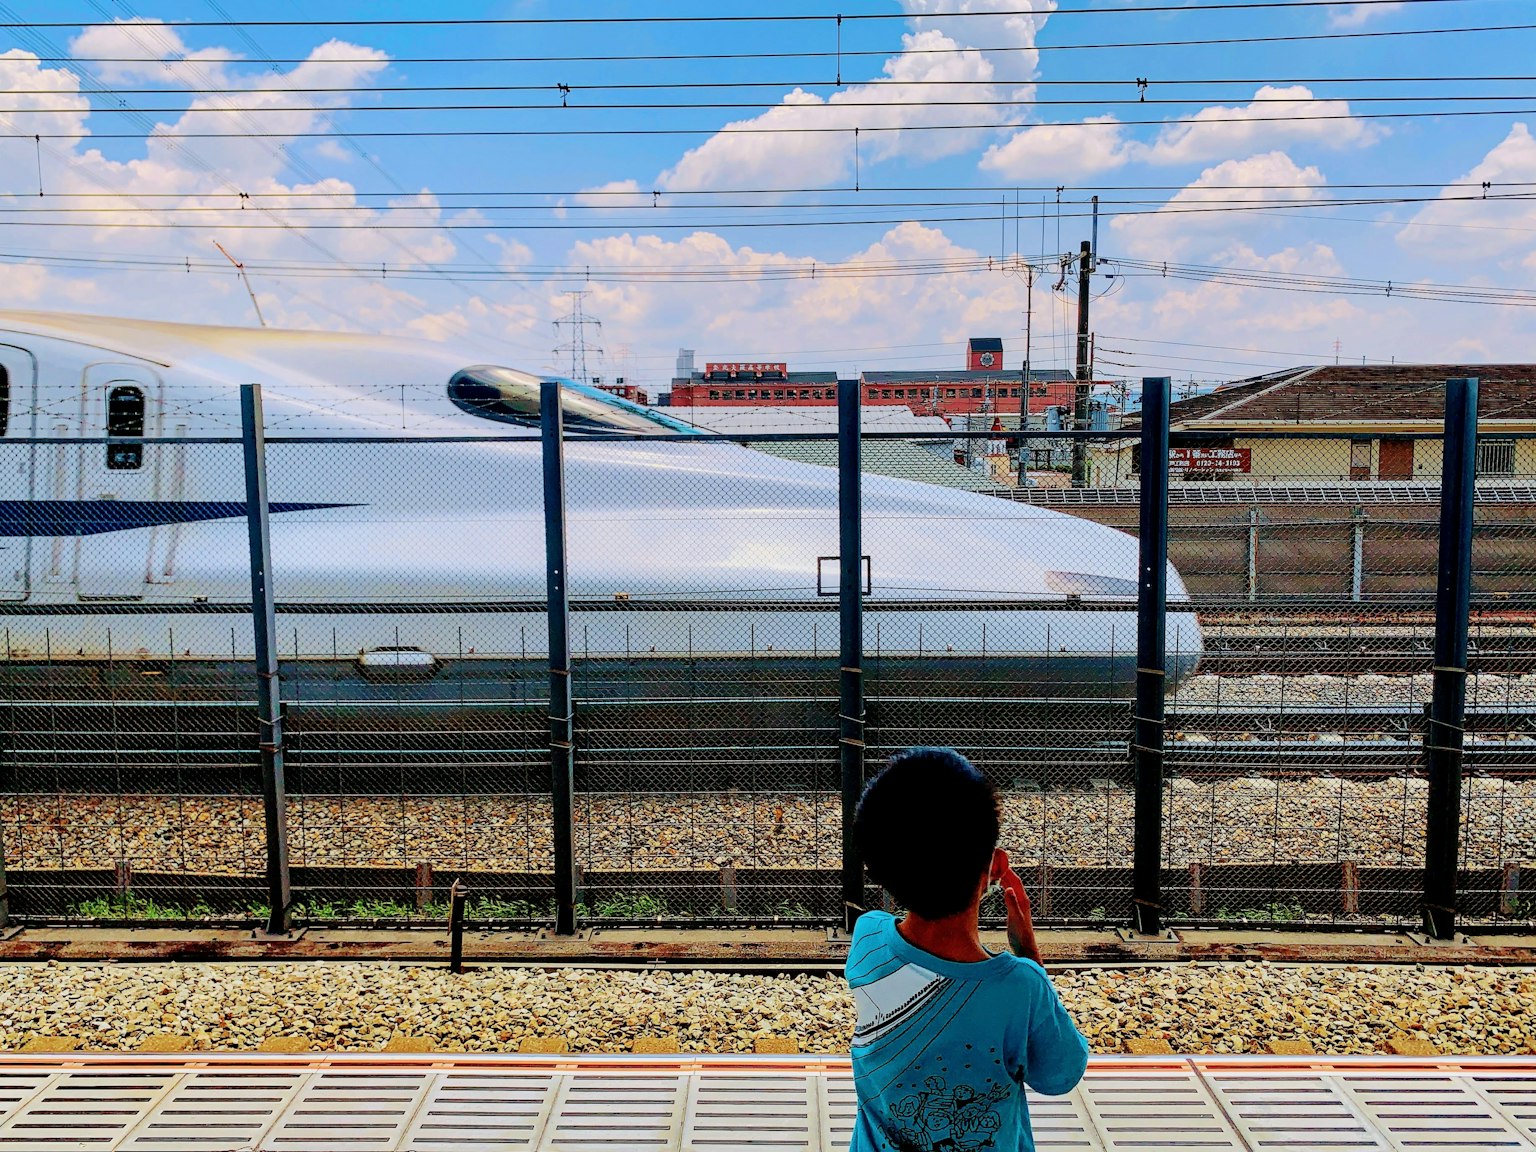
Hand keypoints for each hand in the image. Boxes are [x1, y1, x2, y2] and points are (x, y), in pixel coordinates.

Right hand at [996, 850, 1041, 965]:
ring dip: (1004, 877)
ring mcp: (1019, 904)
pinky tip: (998, 885)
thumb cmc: (1021, 935)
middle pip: (1013, 881)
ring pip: (1011, 886)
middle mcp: (1022, 900)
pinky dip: (1003, 886)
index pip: (1015, 880)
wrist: (1025, 947)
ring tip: (994, 870)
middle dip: (1005, 871)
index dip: (1008, 870)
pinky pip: (1009, 893)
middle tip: (994, 861)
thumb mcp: (1016, 919)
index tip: (999, 861)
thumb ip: (1012, 904)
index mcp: (1022, 900)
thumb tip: (1008, 889)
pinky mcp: (1015, 909)